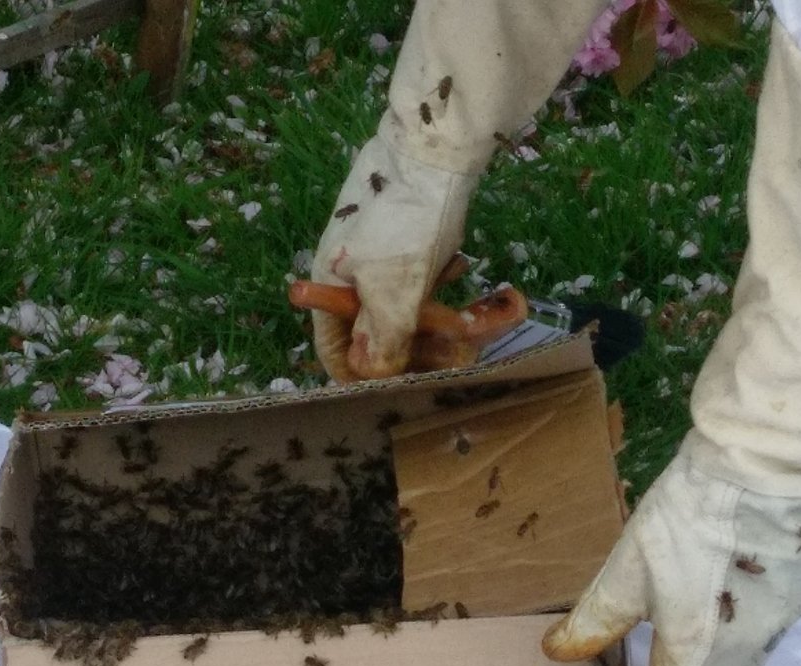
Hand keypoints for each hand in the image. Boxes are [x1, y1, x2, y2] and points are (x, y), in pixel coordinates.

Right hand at [310, 135, 477, 380]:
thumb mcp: (394, 290)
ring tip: (470, 314)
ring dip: (436, 318)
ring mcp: (375, 259)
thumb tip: (372, 374)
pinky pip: (418, 283)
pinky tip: (457, 267)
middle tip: (457, 346)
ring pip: (402, 310)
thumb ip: (384, 338)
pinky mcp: (403, 244)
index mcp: (330, 289)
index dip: (364, 374)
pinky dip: (437, 286)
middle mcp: (347, 278)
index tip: (403, 382)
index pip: (335, 351)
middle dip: (417, 345)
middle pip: (374, 335)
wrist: (433, 149)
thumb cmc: (406, 222)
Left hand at [542, 434, 800, 665]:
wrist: (761, 469)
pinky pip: (747, 654)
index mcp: (695, 656)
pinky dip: (716, 665)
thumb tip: (558, 653)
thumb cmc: (687, 516)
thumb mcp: (627, 568)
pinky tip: (697, 645)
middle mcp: (740, 658)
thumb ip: (595, 617)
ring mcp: (771, 633)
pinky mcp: (788, 607)